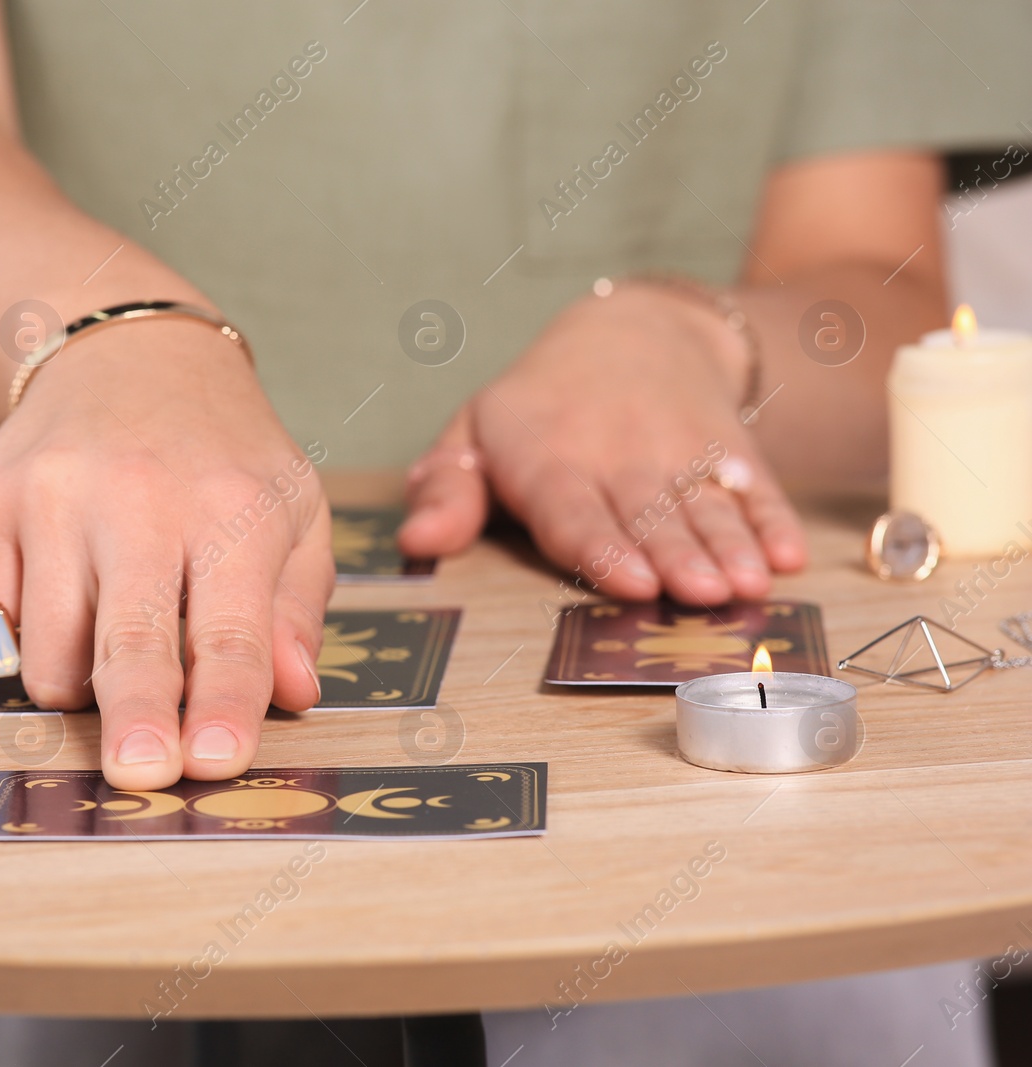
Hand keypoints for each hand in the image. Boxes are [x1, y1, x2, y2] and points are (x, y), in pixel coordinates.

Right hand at [0, 319, 332, 788]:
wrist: (122, 352)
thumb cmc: (222, 451)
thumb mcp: (294, 509)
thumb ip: (297, 606)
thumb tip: (295, 691)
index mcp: (230, 505)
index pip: (229, 626)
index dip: (221, 702)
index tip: (214, 761)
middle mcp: (135, 496)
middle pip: (128, 640)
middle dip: (134, 718)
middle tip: (139, 774)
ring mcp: (50, 496)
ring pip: (50, 651)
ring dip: (82, 684)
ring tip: (115, 637)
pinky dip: (30, 637)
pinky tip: (67, 586)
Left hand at [400, 285, 805, 604]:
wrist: (631, 333)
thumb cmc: (536, 409)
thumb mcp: (474, 435)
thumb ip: (447, 490)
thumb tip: (417, 540)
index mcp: (550, 460)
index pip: (574, 510)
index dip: (601, 546)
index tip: (628, 581)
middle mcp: (620, 457)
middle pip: (649, 514)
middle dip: (677, 555)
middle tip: (701, 593)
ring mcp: (682, 453)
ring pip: (705, 506)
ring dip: (731, 547)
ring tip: (751, 585)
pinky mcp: (732, 452)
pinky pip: (755, 487)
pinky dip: (775, 520)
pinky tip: (791, 555)